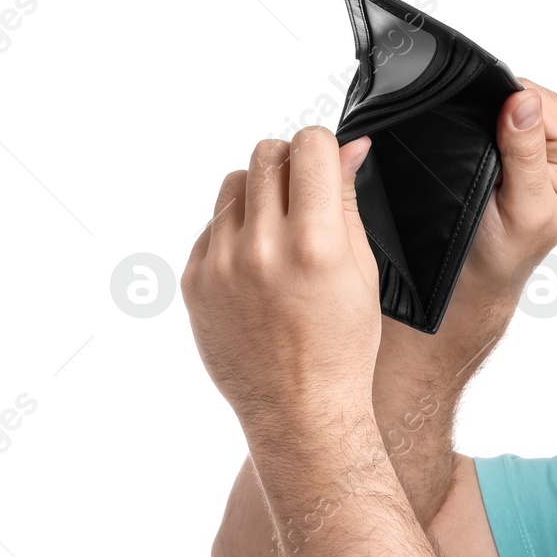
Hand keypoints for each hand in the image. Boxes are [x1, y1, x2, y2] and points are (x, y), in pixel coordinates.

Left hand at [182, 127, 379, 438]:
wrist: (299, 410)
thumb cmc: (342, 347)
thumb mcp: (362, 273)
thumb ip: (347, 204)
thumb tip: (347, 148)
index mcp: (315, 246)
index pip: (309, 147)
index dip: (325, 148)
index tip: (328, 164)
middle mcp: (262, 249)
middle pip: (267, 154)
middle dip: (291, 166)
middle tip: (306, 198)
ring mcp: (221, 264)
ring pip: (235, 183)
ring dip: (260, 193)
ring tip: (280, 233)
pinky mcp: (194, 280)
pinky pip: (213, 226)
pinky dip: (237, 232)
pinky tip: (259, 268)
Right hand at [437, 77, 556, 344]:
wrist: (486, 267)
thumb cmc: (508, 247)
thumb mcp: (522, 206)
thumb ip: (526, 154)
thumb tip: (526, 102)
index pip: (540, 101)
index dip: (508, 122)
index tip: (501, 160)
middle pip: (526, 93)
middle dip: (500, 124)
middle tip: (497, 171)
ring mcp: (555, 128)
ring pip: (510, 96)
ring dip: (492, 126)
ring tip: (495, 169)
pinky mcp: (529, 128)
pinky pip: (500, 103)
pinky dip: (487, 124)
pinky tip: (492, 157)